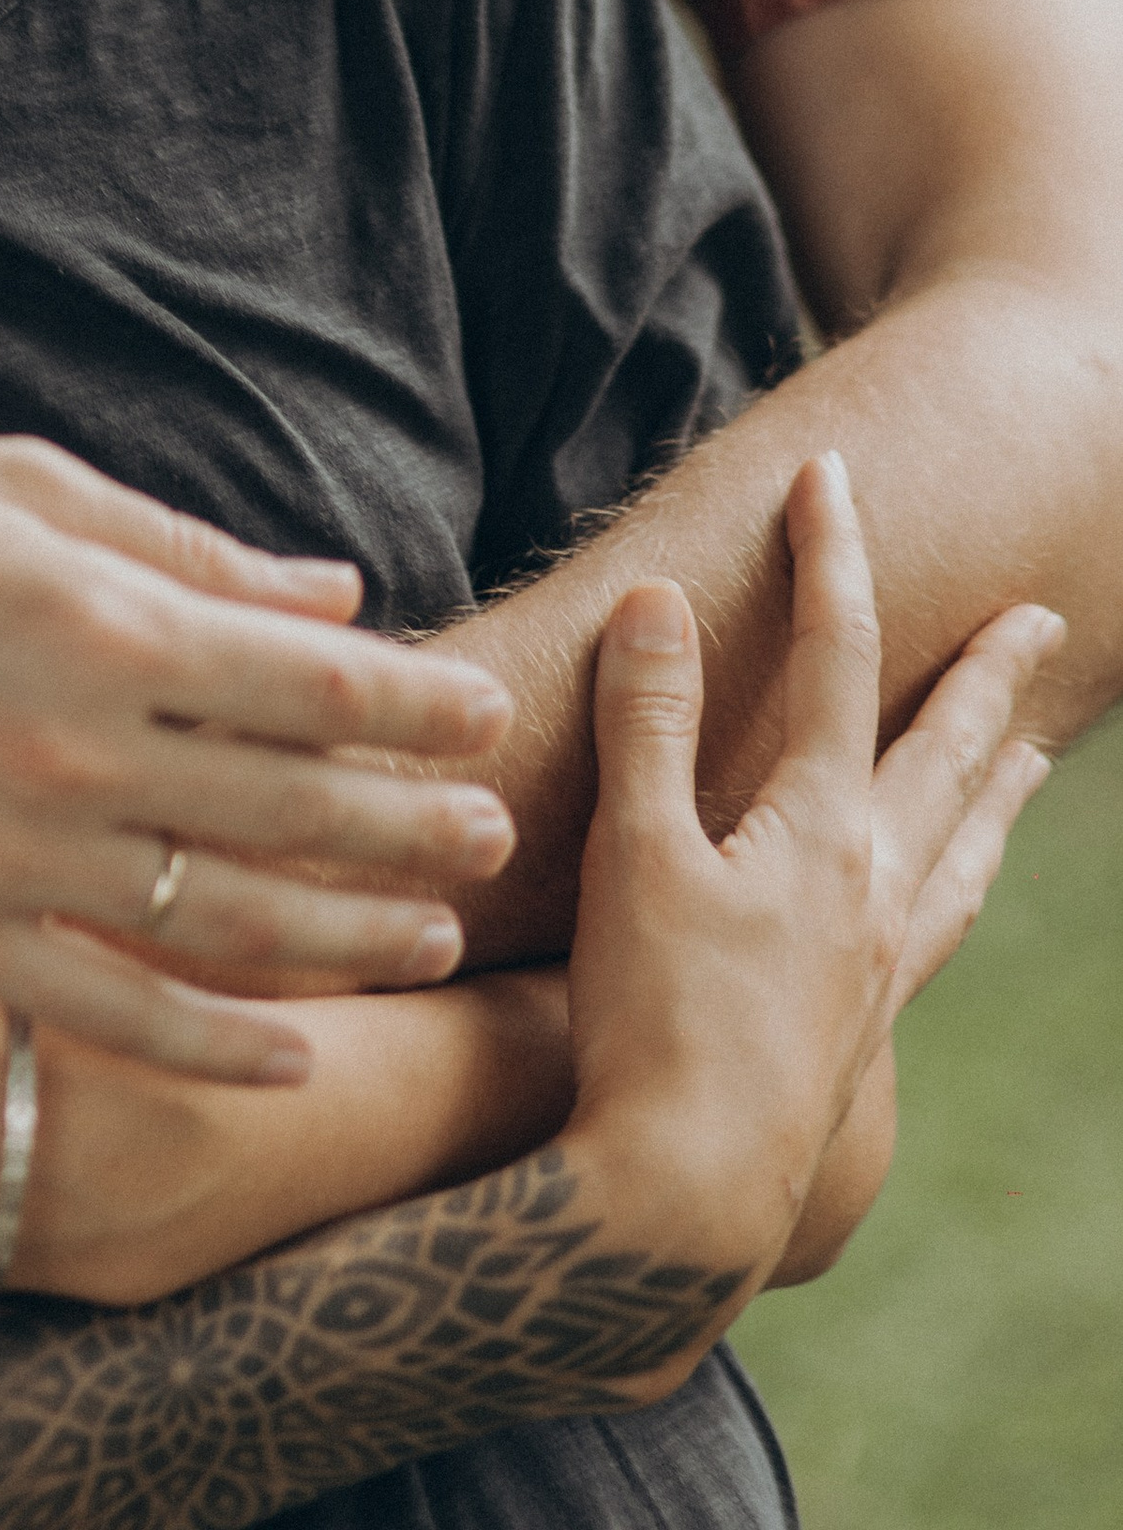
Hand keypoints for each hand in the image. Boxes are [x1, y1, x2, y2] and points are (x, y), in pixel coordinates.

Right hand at [0, 437, 514, 1073]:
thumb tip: (328, 593)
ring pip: (227, 926)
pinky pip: (104, 1011)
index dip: (415, 704)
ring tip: (429, 939)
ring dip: (349, 939)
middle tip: (490, 837)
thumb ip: (182, 548)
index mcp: (102, 618)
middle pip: (298, 812)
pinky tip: (289, 1053)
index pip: (314, 678)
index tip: (482, 714)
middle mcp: (74, 748)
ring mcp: (7, 856)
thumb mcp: (16, 487)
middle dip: (413, 827)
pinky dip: (211, 1042)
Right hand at [561, 452, 1056, 1289]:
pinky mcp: (858, 1030)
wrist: (687, 1196)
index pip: (835, 658)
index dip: (829, 559)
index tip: (830, 479)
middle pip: (943, 754)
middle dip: (983, 677)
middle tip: (1041, 620)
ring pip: (962, 849)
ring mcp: (876, 965)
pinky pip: (937, 928)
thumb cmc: (651, 1018)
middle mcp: (872, 889)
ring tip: (1033, 754)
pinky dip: (959, 883)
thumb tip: (662, 597)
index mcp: (822, 831)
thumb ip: (648, 721)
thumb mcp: (634, 851)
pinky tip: (945, 896)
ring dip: (998, 786)